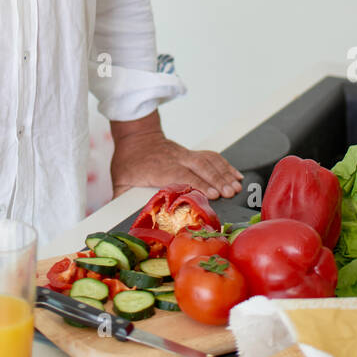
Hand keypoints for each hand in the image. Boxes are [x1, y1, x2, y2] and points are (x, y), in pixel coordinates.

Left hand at [110, 131, 243, 201]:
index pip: (181, 175)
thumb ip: (121, 199)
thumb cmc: (129, 161)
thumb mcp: (120, 179)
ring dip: (224, 173)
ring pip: (207, 161)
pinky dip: (225, 165)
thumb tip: (121, 220)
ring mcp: (185, 155)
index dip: (198, 184)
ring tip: (237, 186)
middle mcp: (174, 159)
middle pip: (199, 168)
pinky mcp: (191, 154)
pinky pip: (211, 156)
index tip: (213, 194)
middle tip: (231, 193)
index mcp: (158, 168)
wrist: (136, 137)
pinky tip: (236, 175)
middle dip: (217, 180)